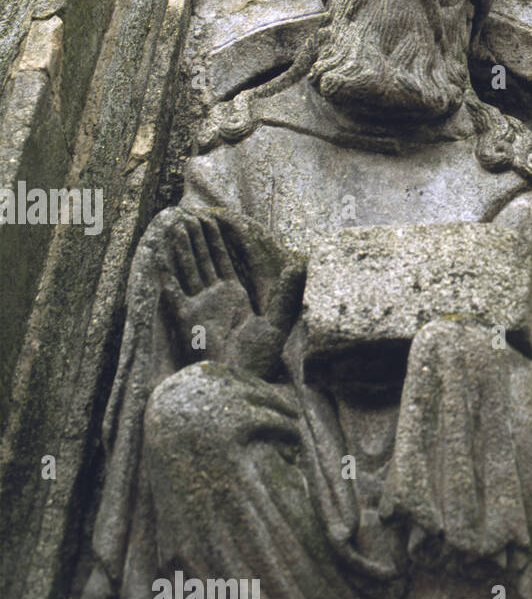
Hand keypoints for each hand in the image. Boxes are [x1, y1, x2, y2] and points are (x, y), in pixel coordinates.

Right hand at [158, 209, 303, 378]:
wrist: (235, 382)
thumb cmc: (258, 359)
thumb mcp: (278, 322)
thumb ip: (290, 292)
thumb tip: (302, 262)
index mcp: (235, 295)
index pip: (224, 259)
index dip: (219, 239)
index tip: (215, 218)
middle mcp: (214, 298)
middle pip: (203, 260)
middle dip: (198, 238)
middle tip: (190, 215)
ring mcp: (198, 307)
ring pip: (188, 270)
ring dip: (183, 249)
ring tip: (176, 226)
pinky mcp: (185, 319)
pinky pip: (174, 294)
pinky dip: (167, 278)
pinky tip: (161, 262)